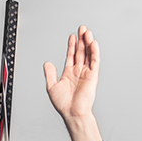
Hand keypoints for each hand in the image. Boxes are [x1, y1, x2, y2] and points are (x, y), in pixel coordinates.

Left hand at [44, 26, 102, 140]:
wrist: (72, 112)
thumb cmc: (63, 104)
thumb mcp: (52, 86)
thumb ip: (50, 74)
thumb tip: (47, 63)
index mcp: (69, 73)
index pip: (71, 55)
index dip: (72, 45)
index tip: (72, 36)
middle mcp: (79, 71)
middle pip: (81, 52)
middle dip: (81, 40)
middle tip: (82, 28)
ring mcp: (86, 72)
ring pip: (88, 54)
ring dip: (88, 43)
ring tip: (86, 32)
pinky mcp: (93, 75)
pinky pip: (94, 61)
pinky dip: (94, 51)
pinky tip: (93, 43)